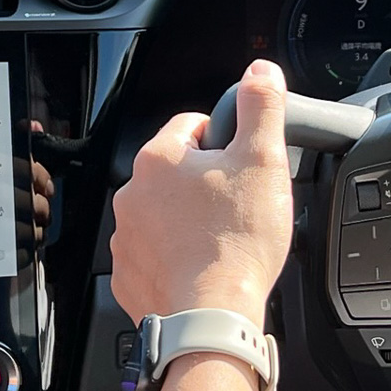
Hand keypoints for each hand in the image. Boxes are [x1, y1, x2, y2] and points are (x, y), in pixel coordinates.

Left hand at [111, 60, 293, 324]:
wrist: (211, 317)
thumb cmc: (235, 243)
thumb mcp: (263, 160)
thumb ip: (262, 107)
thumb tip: (260, 73)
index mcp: (159, 159)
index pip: (191, 126)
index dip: (225, 139)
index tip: (243, 162)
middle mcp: (132, 195)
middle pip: (177, 173)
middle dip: (207, 184)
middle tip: (240, 206)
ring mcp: (127, 238)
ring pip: (165, 215)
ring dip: (190, 221)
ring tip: (224, 240)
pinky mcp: (131, 276)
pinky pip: (156, 256)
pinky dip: (178, 259)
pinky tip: (205, 268)